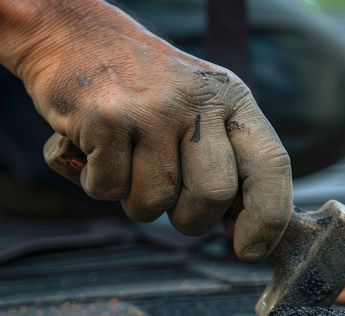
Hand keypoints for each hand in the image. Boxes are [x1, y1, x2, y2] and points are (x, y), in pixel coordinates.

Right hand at [12, 2, 291, 260]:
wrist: (73, 36)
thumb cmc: (142, 91)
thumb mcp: (199, 109)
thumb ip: (226, 161)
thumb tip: (246, 230)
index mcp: (231, 99)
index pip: (271, 165)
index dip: (268, 217)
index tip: (250, 250)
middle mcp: (198, 100)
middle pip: (213, 195)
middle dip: (191, 220)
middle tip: (171, 207)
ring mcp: (152, 108)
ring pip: (154, 202)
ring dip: (134, 200)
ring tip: (125, 161)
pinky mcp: (106, 117)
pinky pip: (107, 189)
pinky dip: (94, 181)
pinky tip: (93, 148)